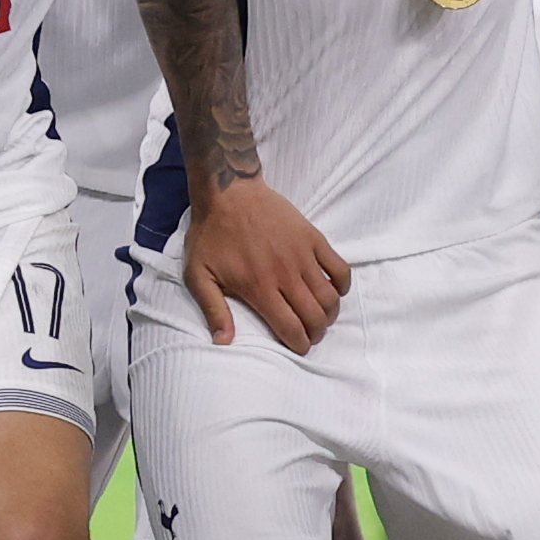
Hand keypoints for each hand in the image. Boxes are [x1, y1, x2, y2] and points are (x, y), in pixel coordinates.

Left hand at [186, 177, 347, 351]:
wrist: (228, 192)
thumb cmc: (211, 235)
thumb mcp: (198, 275)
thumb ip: (213, 310)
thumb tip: (223, 342)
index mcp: (259, 288)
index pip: (290, 328)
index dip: (300, 344)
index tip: (299, 347)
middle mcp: (285, 275)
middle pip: (315, 316)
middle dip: (316, 333)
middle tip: (310, 334)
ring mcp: (302, 255)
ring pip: (330, 296)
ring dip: (330, 313)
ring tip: (321, 316)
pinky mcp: (313, 238)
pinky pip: (339, 268)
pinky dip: (342, 285)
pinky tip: (333, 289)